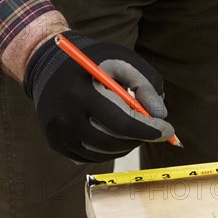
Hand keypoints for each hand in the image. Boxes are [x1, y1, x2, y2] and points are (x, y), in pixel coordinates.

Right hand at [24, 31, 174, 162]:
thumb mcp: (122, 60)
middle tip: (155, 131)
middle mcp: (64, 116)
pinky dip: (110, 149)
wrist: (49, 64)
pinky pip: (90, 157)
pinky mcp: (56, 143)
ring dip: (126, 145)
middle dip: (140, 138)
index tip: (169, 130)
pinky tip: (115, 133)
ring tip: (134, 128)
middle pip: (112, 141)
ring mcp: (57, 133)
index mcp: (81, 92)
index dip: (149, 130)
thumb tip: (161, 114)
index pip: (122, 122)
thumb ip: (146, 83)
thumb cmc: (94, 61)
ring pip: (103, 153)